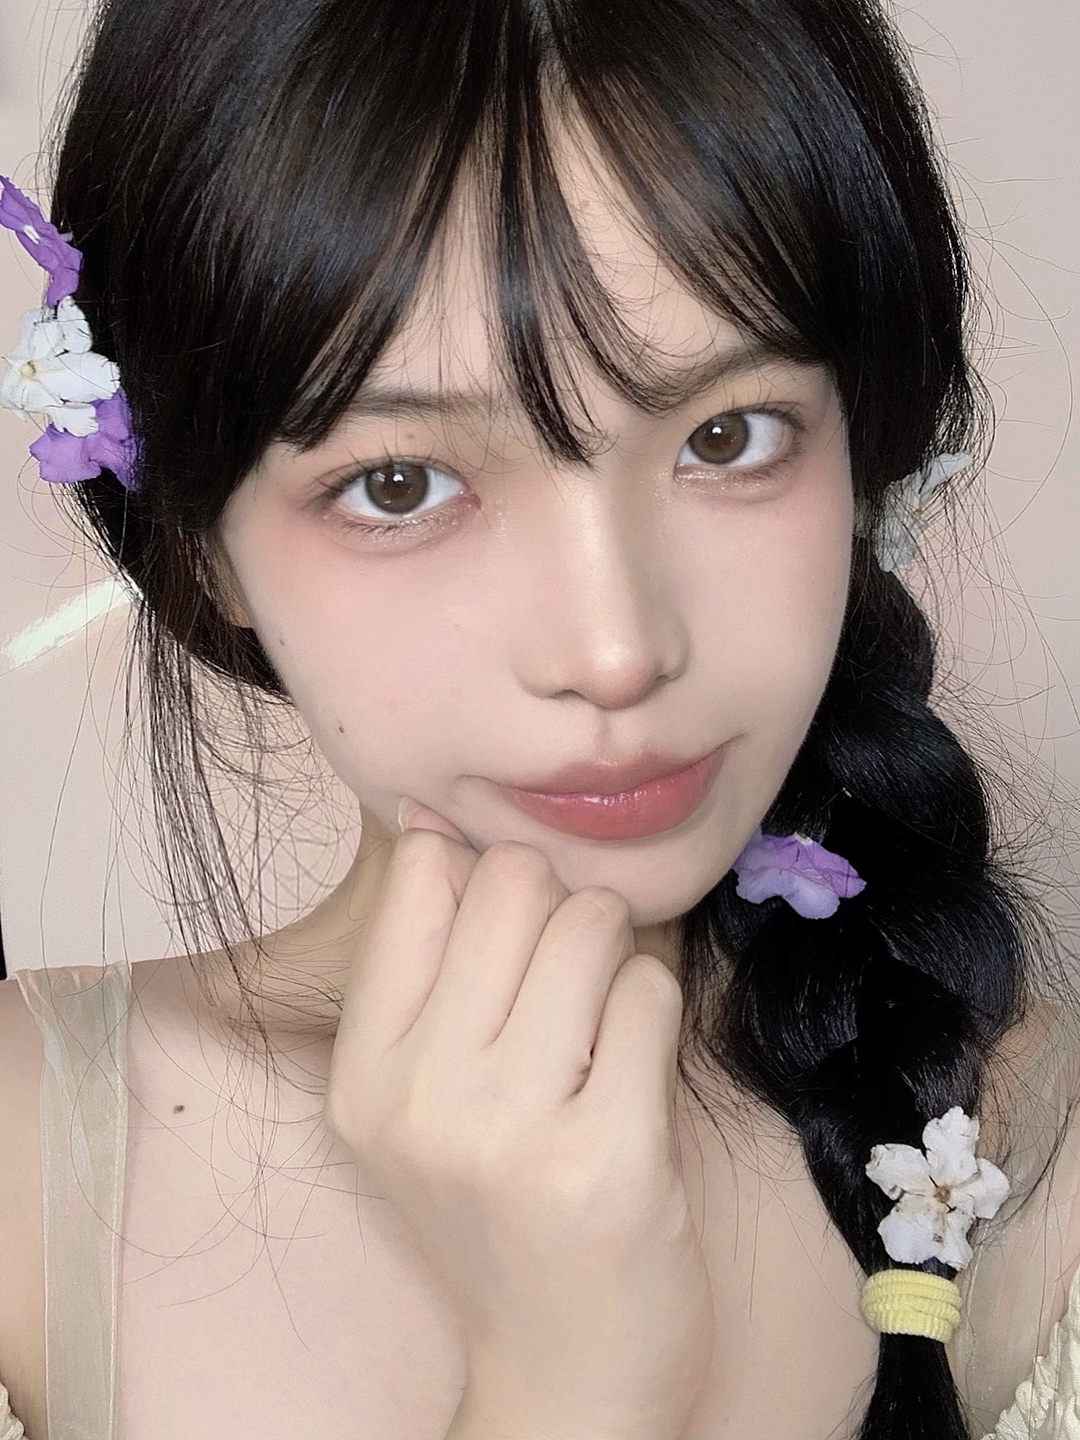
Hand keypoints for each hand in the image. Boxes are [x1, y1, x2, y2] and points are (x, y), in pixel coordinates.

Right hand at [325, 807, 714, 1438]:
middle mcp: (422, 1098)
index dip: (483, 870)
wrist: (563, 1365)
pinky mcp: (610, 1160)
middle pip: (514, 882)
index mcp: (364, 1071)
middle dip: (560, 904)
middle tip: (569, 971)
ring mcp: (514, 1133)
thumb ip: (426, 966)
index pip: (424, 876)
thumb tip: (435, 820)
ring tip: (601, 1021)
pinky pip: (650, 995)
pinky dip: (654, 1009)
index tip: (512, 920)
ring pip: (592, 924)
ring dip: (615, 954)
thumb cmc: (499, 1208)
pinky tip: (634, 1069)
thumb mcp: (416, 1101)